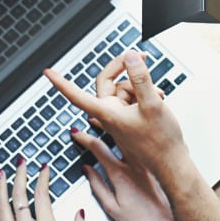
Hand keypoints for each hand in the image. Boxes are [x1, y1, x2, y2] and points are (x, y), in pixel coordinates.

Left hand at [44, 50, 188, 179]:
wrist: (171, 163)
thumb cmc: (161, 141)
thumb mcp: (153, 104)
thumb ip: (140, 79)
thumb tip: (129, 58)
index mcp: (108, 113)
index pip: (77, 96)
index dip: (61, 83)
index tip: (48, 73)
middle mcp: (110, 116)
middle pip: (108, 83)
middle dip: (126, 72)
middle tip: (141, 58)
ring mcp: (120, 118)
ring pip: (124, 90)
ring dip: (141, 86)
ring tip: (158, 94)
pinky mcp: (129, 121)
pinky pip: (132, 100)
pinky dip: (144, 95)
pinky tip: (158, 99)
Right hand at [72, 129, 175, 220]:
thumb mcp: (111, 208)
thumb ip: (97, 186)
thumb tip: (87, 170)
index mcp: (120, 174)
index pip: (97, 148)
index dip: (84, 138)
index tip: (76, 133)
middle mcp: (135, 164)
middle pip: (116, 134)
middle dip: (102, 123)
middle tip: (93, 117)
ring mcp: (148, 164)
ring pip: (133, 137)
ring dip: (120, 126)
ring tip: (112, 119)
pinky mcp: (158, 167)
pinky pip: (145, 145)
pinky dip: (136, 136)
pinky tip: (133, 133)